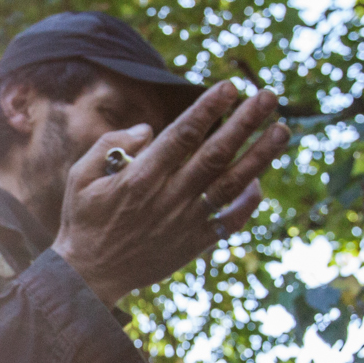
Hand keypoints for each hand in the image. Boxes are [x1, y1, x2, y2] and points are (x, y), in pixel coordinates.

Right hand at [51, 83, 290, 305]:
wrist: (90, 276)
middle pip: (216, 154)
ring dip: (260, 156)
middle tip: (269, 96)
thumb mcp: (81, 177)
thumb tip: (149, 130)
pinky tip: (259, 182)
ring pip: (231, 184)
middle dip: (245, 123)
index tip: (229, 87)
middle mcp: (168, 197)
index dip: (208, 109)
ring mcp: (185, 221)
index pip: (182, 135)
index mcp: (140, 178)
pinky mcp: (194, 243)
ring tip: (283, 130)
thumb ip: (110, 145)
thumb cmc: (85, 220)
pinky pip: (230, 220)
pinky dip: (248, 202)